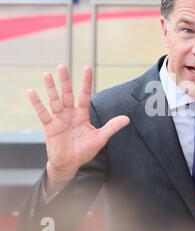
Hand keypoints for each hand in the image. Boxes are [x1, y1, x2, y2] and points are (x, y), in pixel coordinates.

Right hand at [27, 65, 129, 188]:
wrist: (70, 164)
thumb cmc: (84, 150)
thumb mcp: (100, 138)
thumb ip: (112, 127)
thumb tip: (127, 119)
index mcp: (82, 114)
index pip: (84, 95)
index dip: (86, 82)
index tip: (87, 68)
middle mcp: (69, 114)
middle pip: (67, 94)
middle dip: (65, 81)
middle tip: (62, 66)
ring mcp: (58, 119)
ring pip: (54, 100)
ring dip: (50, 88)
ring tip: (47, 74)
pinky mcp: (49, 127)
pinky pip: (42, 113)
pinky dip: (37, 103)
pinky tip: (31, 92)